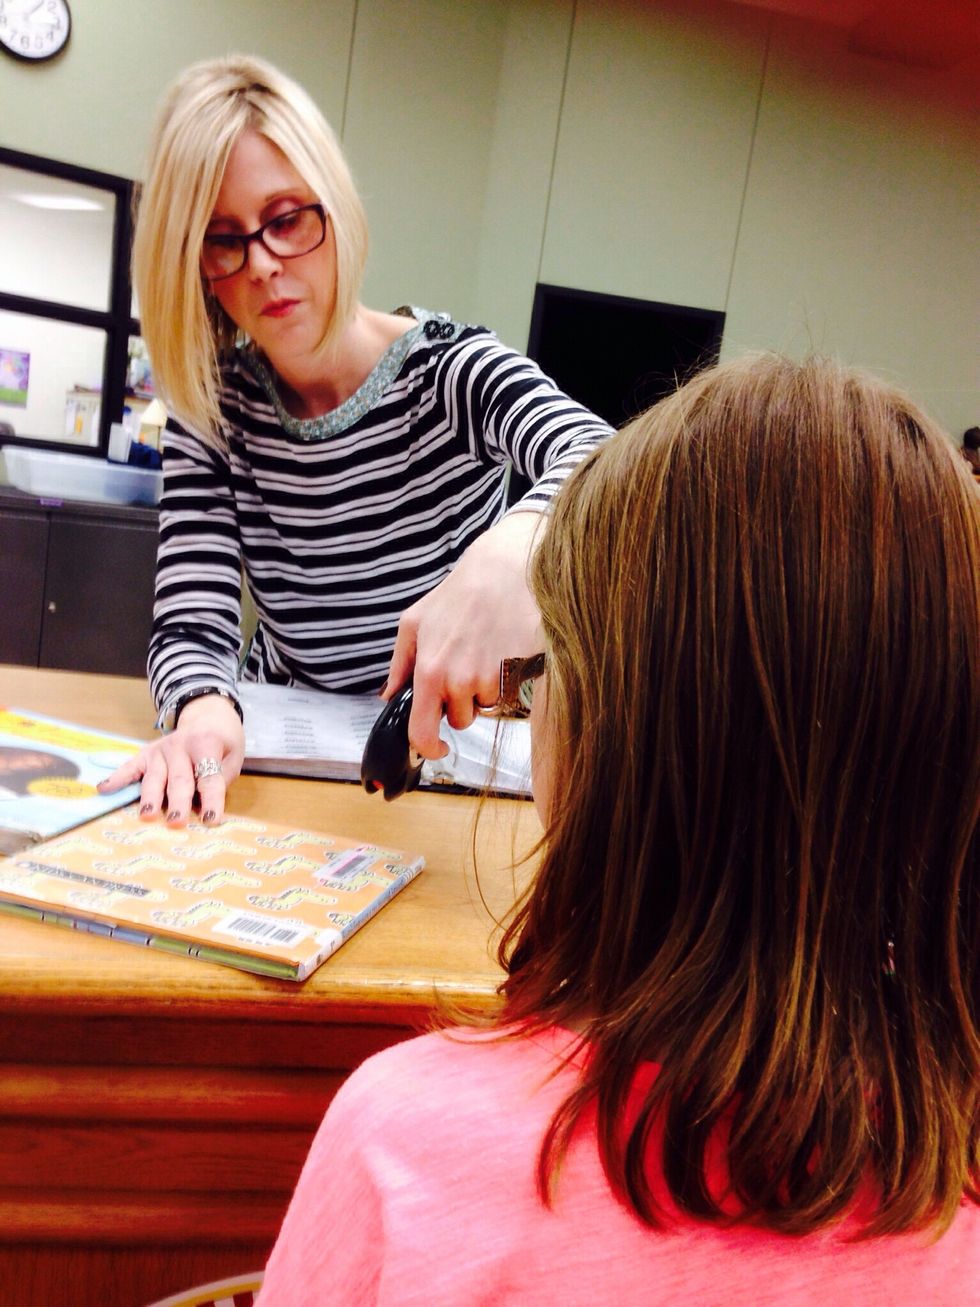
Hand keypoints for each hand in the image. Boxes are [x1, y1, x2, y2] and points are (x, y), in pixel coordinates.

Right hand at [97, 694, 245, 826]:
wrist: (207, 717)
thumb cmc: (222, 743)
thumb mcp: (233, 756)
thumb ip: (221, 780)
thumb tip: (203, 808)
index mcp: (207, 744)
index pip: (209, 776)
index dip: (211, 799)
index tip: (211, 819)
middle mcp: (180, 746)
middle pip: (180, 779)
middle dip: (177, 802)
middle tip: (175, 822)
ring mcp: (160, 750)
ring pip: (155, 777)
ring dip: (150, 797)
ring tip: (146, 815)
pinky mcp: (145, 754)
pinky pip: (129, 767)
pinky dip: (116, 778)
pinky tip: (103, 788)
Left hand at [384, 511, 544, 757]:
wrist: (506, 571)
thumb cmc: (459, 594)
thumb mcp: (415, 622)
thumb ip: (400, 665)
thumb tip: (388, 696)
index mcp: (429, 671)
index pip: (422, 731)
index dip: (428, 747)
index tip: (436, 748)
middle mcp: (460, 681)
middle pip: (461, 720)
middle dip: (462, 702)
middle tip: (465, 666)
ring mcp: (492, 679)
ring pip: (487, 707)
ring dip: (486, 689)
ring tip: (485, 652)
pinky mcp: (520, 675)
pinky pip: (511, 694)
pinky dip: (508, 680)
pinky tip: (504, 651)